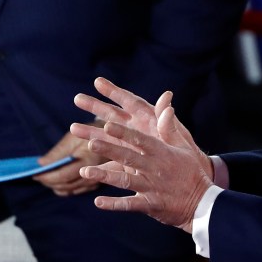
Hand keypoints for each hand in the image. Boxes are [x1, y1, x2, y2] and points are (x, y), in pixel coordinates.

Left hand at [33, 129, 104, 195]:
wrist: (115, 135)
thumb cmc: (92, 132)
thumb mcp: (74, 137)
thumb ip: (57, 152)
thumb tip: (40, 164)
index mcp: (89, 161)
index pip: (63, 176)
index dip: (47, 177)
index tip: (34, 174)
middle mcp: (94, 175)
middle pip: (65, 185)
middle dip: (49, 182)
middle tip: (36, 176)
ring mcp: (96, 182)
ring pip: (70, 190)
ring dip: (55, 186)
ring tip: (44, 178)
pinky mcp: (96, 183)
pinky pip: (76, 190)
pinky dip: (64, 187)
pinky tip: (56, 182)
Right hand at [73, 76, 204, 164]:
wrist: (188, 179)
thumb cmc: (184, 154)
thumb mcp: (177, 138)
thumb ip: (168, 122)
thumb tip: (167, 99)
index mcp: (148, 120)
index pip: (129, 102)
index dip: (114, 91)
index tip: (98, 82)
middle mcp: (135, 130)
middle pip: (113, 115)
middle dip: (95, 107)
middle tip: (77, 99)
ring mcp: (129, 147)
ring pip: (107, 138)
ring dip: (90, 133)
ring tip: (73, 128)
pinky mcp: (127, 165)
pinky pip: (110, 163)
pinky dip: (99, 165)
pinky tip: (84, 167)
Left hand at [74, 107, 213, 231]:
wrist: (204, 204)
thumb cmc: (191, 172)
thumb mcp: (183, 148)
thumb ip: (169, 128)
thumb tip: (167, 105)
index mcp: (161, 153)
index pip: (140, 140)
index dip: (123, 132)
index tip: (107, 124)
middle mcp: (154, 169)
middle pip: (128, 157)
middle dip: (109, 149)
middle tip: (90, 142)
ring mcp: (151, 187)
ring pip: (125, 181)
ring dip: (105, 175)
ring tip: (86, 171)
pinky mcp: (150, 205)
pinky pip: (129, 204)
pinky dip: (114, 204)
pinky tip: (97, 202)